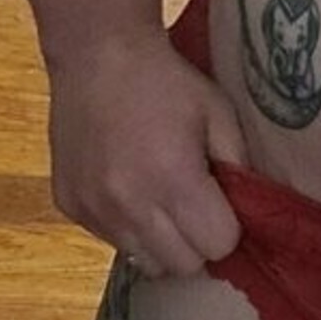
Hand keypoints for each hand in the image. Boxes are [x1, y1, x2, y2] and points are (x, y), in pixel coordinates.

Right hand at [48, 27, 246, 276]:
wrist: (97, 53)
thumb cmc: (166, 81)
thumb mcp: (219, 113)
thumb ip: (239, 167)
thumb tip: (251, 215)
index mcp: (174, 180)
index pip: (217, 247)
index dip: (226, 229)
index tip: (221, 204)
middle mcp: (131, 205)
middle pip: (182, 266)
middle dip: (196, 243)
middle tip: (193, 206)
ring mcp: (94, 210)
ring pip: (144, 262)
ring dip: (160, 241)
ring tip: (158, 197)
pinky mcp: (69, 206)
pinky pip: (110, 239)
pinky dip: (124, 225)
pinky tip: (125, 185)